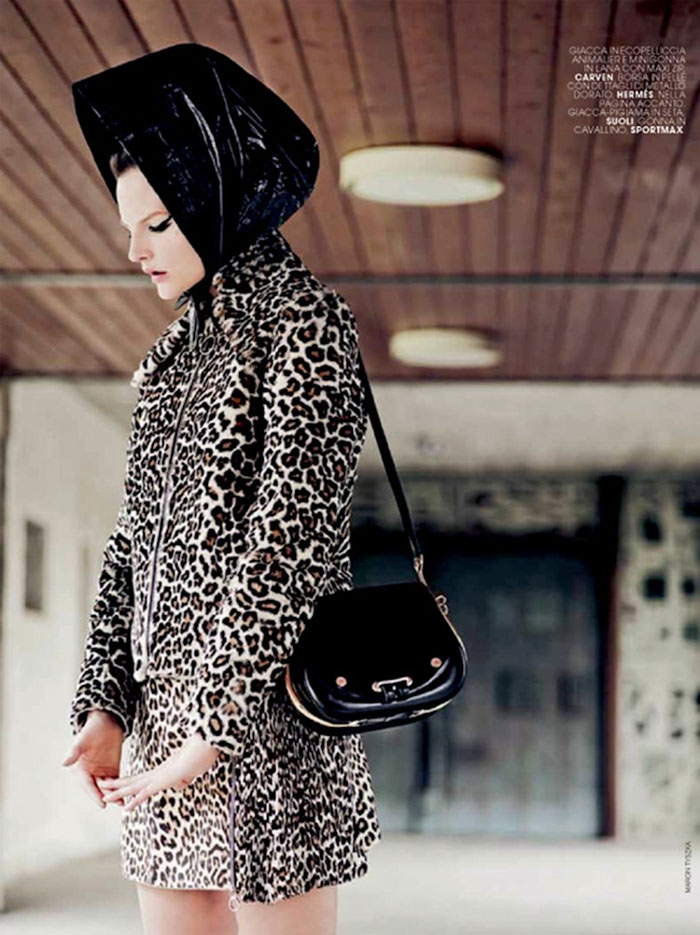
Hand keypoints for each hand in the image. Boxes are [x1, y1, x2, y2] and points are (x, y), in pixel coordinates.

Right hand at [61, 710, 125, 808]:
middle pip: (98, 788)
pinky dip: (121, 787)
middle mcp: (90, 773)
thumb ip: (74, 752)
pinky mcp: (112, 768)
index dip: (94, 795)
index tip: (102, 803)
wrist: (106, 722)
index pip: (88, 785)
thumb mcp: (83, 740)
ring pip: (108, 787)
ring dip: (114, 794)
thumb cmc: (92, 729)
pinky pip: (116, 780)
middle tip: (115, 803)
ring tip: (122, 802)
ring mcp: (102, 772)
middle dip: (106, 797)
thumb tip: (64, 763)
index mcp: (80, 769)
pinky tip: (127, 792)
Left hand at [96, 733, 219, 811]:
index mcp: (162, 770)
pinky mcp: (164, 781)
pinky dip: (135, 800)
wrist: (206, 747)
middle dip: (116, 784)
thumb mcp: (191, 770)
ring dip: (119, 792)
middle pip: (132, 780)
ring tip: (104, 796)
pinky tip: (125, 808)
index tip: (114, 785)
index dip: (126, 782)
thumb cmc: (202, 755)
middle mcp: (157, 773)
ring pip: (134, 786)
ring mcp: (159, 776)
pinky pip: (146, 793)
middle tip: (100, 786)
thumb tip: (180, 783)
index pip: (140, 778)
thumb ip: (183, 777)